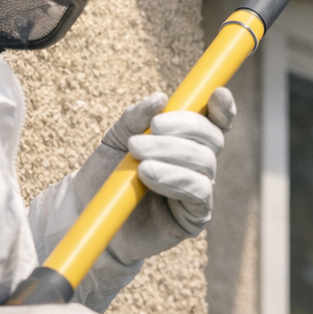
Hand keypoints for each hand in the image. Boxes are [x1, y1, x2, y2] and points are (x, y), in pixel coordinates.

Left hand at [71, 88, 235, 261]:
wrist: (89, 215)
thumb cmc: (105, 175)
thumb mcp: (115, 139)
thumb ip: (135, 117)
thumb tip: (160, 98)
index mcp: (186, 143)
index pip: (215, 123)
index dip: (223, 108)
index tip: (217, 94)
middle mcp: (199, 166)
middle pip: (213, 138)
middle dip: (184, 128)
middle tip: (150, 129)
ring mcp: (199, 192)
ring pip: (205, 163)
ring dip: (171, 154)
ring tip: (138, 157)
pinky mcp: (194, 218)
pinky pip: (198, 192)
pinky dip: (175, 178)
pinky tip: (148, 176)